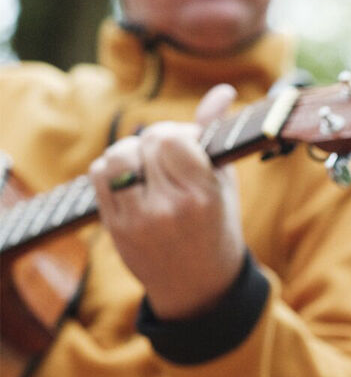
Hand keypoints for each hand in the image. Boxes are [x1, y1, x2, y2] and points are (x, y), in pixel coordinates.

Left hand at [88, 84, 245, 320]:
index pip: (172, 138)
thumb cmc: (216, 227)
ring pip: (117, 155)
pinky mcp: (114, 226)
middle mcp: (168, 209)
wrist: (198, 286)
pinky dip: (113, 169)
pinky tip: (133, 181)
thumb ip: (217, 135)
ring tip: (150, 169)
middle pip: (146, 141)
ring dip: (132, 153)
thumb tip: (223, 91)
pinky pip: (99, 174)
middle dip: (158, 141)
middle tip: (172, 160)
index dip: (180, 134)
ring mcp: (137, 219)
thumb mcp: (224, 183)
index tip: (191, 146)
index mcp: (203, 197)